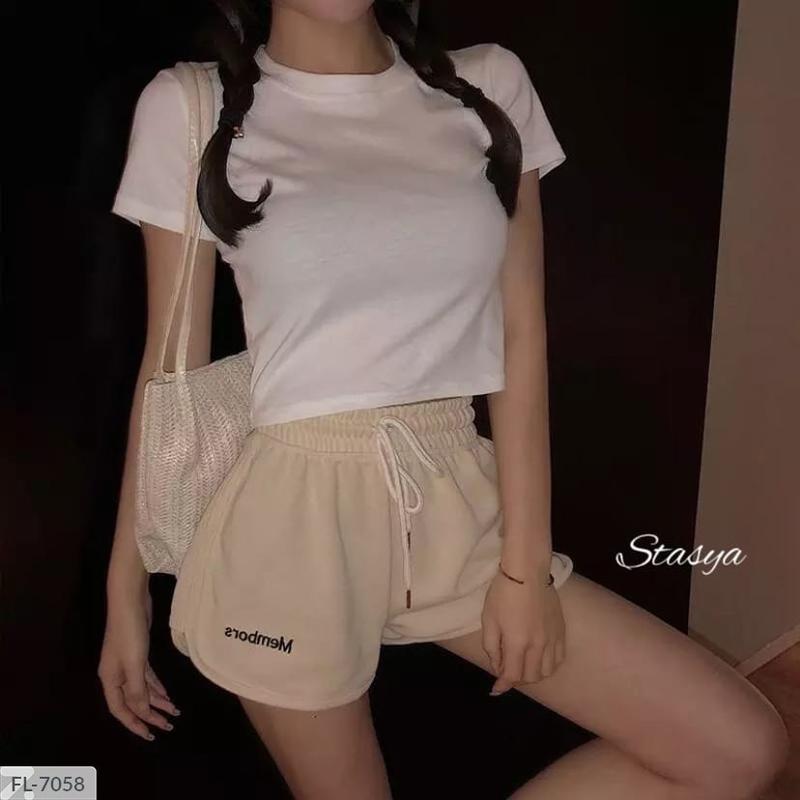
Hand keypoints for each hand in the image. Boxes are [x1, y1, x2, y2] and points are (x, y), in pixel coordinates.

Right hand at [97, 583, 180, 740]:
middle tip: (168, 726)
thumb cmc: (129, 633)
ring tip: (173, 712)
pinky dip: (156, 686)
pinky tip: (167, 694)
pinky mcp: (138, 653)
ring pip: (142, 689)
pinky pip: (146, 677)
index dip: (135, 724)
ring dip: (156, 701)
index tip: (150, 735)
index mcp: (109, 680)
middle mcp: (115, 674)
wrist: (129, 601)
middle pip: (132, 702)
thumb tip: (140, 712)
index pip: (121, 710)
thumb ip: (136, 690)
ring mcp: (126, 664)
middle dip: (150, 715)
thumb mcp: (134, 664)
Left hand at [481, 568, 565, 694]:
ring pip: (547, 671)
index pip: (512, 675)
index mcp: (517, 642)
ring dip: (534, 674)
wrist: (527, 572)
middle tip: (508, 670)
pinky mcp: (561, 631)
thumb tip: (497, 667)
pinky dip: (549, 664)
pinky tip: (540, 658)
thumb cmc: (503, 593)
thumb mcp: (489, 619)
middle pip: (531, 677)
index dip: (503, 684)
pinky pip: (559, 658)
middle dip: (517, 679)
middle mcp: (537, 645)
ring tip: (524, 665)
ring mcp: (552, 639)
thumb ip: (492, 646)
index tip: (496, 688)